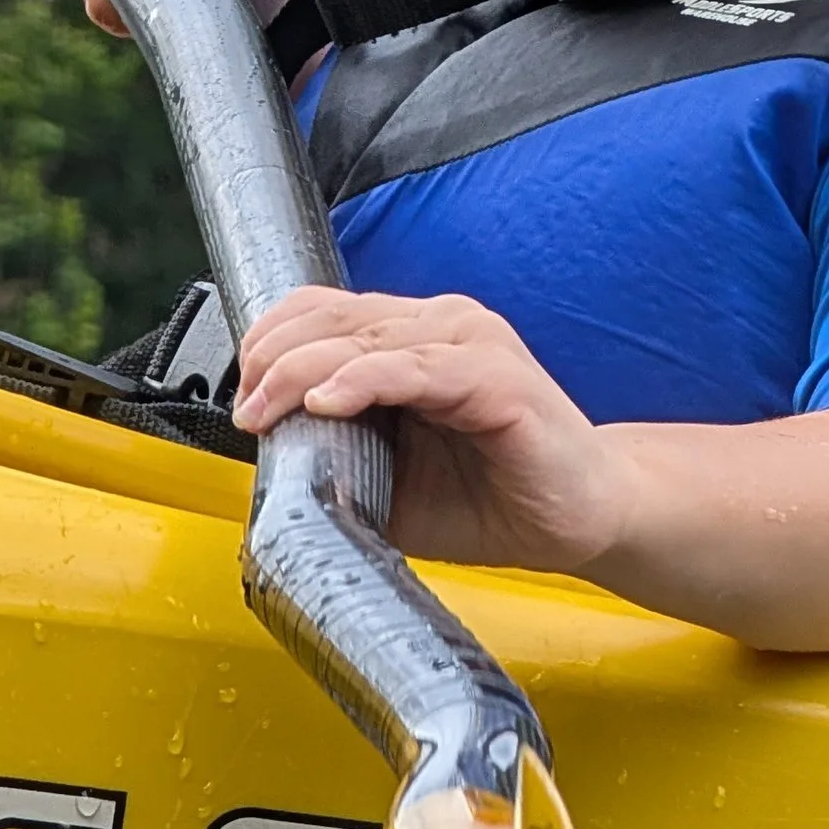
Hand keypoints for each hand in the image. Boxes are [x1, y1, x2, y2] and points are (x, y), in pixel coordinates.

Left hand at [232, 288, 636, 576]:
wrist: (585, 518)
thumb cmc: (497, 496)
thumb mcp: (392, 480)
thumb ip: (338, 458)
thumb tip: (270, 467)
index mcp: (416, 337)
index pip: (324, 310)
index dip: (272, 339)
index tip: (243, 391)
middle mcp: (443, 325)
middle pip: (334, 317)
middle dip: (274, 358)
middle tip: (247, 410)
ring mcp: (473, 345)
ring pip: (366, 337)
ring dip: (303, 370)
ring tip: (267, 407)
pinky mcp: (498, 378)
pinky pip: (416, 368)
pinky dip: (365, 381)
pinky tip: (329, 402)